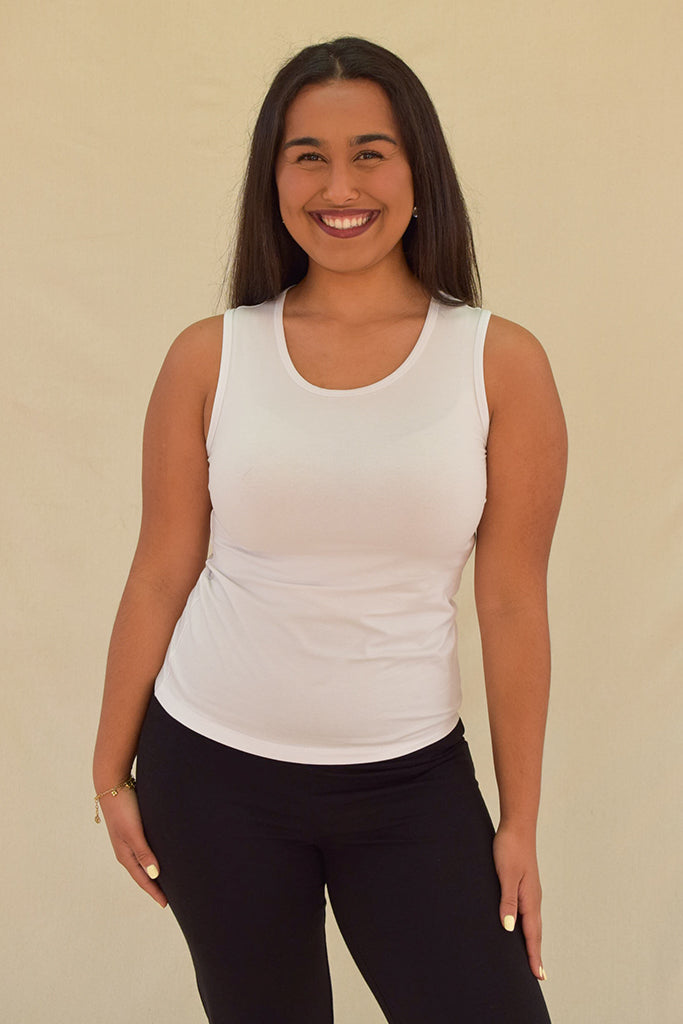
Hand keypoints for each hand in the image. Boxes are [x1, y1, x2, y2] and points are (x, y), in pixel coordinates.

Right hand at [98, 787, 167, 907]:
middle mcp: (126, 849)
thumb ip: (144, 853)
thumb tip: (155, 876)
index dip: (154, 891)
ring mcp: (128, 839)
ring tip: (167, 879)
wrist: (112, 783)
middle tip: (170, 896)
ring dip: (153, 871)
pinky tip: (161, 853)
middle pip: (142, 873)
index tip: (166, 904)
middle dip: (154, 885)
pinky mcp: (132, 828)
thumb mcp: (134, 832)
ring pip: (144, 861)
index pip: (142, 879)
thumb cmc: (123, 808)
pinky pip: (145, 848)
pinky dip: (152, 856)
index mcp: (125, 855)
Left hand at [492, 825, 544, 980]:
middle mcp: (534, 898)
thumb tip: (508, 929)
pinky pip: (529, 912)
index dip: (534, 955)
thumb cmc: (509, 849)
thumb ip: (507, 901)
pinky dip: (528, 926)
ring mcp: (531, 892)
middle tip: (539, 975)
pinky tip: (522, 926)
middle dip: (536, 953)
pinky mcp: (525, 885)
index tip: (538, 976)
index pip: (532, 934)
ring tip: (532, 957)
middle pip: (536, 932)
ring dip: (533, 941)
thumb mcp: (505, 875)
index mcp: (530, 899)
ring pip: (533, 923)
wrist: (517, 827)